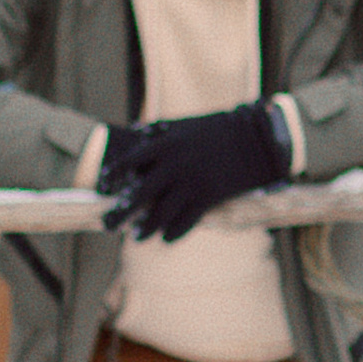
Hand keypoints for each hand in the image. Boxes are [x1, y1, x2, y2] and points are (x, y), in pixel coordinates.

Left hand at [97, 100, 290, 242]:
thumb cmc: (219, 128)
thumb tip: (136, 133)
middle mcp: (174, 166)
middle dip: (120, 213)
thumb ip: (160, 130)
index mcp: (166, 144)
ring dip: (147, 228)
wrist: (256, 138)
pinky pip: (186, 221)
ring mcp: (191, 184)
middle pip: (139, 195)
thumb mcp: (186, 123)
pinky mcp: (209, 198)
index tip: (106, 184)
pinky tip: (166, 238)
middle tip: (106, 226)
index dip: (115, 174)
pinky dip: (174, 232)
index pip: (130, 161)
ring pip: (161, 213)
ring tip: (136, 237)